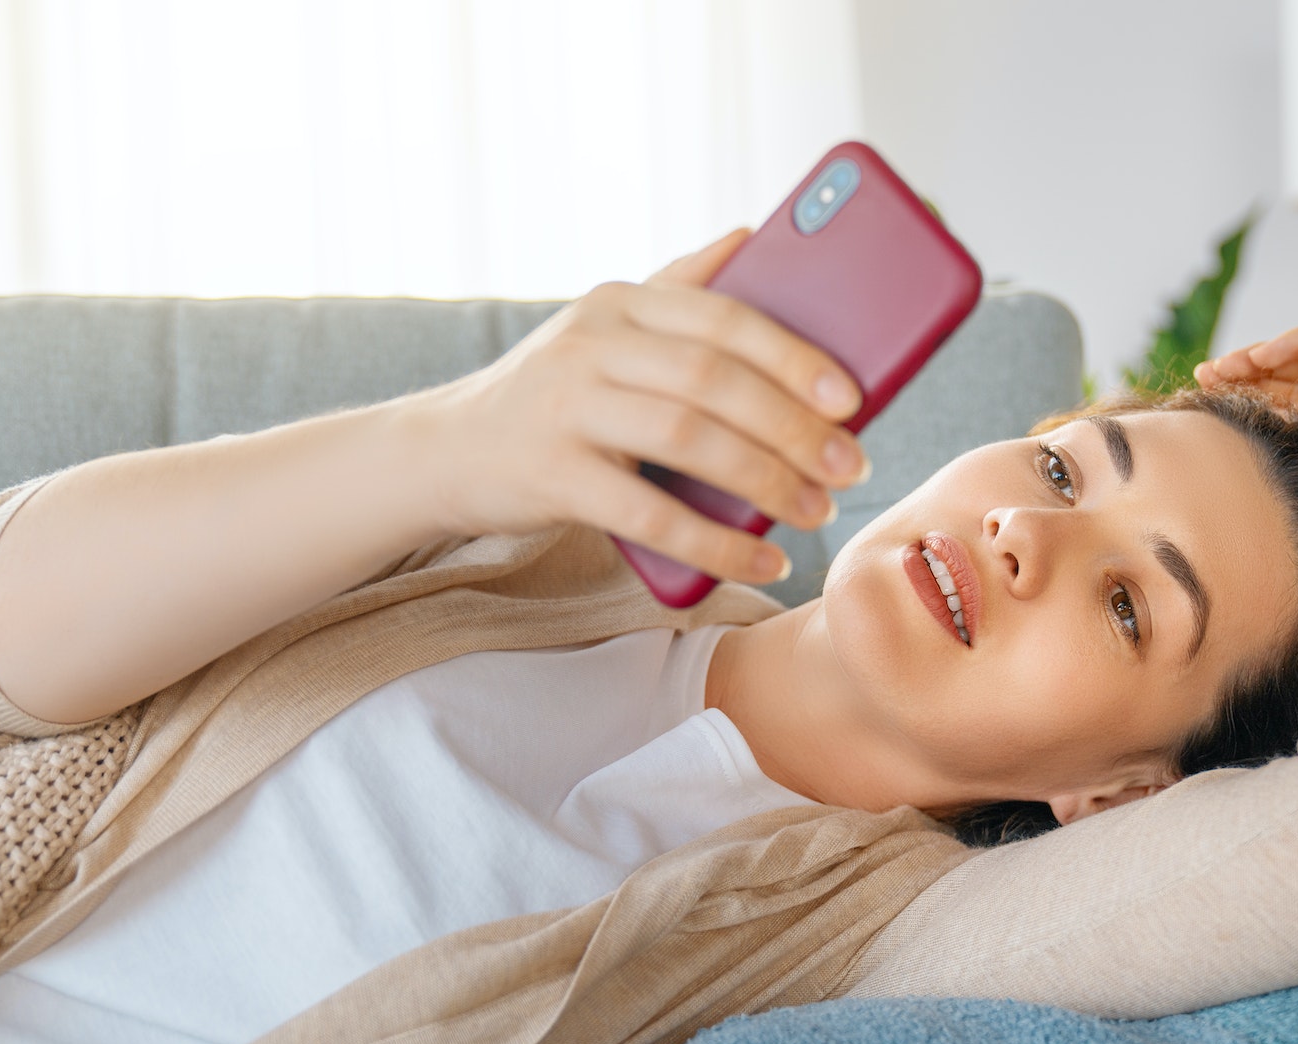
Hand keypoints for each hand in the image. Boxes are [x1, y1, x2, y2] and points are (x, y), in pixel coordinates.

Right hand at [406, 230, 866, 584]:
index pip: (723, 318)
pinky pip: (651, 515)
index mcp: (618, 301)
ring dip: (767, 481)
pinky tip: (763, 557)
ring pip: (690, 441)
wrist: (444, 451)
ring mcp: (566, 409)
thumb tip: (752, 234)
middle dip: (795, 428)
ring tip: (816, 510)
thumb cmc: (552, 393)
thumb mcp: (605, 328)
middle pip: (715, 382)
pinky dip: (716, 542)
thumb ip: (676, 286)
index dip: (795, 357)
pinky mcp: (551, 476)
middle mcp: (590, 344)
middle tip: (850, 466)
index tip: (853, 396)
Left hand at [1195, 328, 1297, 564]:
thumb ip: (1262, 462)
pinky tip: (1264, 356)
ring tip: (1229, 365)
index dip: (1242, 388)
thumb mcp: (1286, 483)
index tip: (1205, 389)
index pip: (1278, 397)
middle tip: (1207, 374)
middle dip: (1245, 368)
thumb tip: (1202, 459)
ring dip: (1265, 353)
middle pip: (1289, 375)